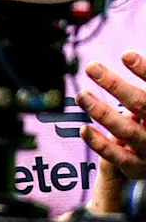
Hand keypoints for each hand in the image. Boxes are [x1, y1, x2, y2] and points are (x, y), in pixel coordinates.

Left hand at [76, 51, 145, 208]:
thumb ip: (144, 83)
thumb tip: (128, 56)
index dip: (145, 71)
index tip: (126, 55)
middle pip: (141, 105)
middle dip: (116, 86)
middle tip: (92, 67)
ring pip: (126, 130)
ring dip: (102, 111)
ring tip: (81, 95)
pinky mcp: (135, 166)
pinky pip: (116, 156)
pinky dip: (100, 143)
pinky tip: (84, 130)